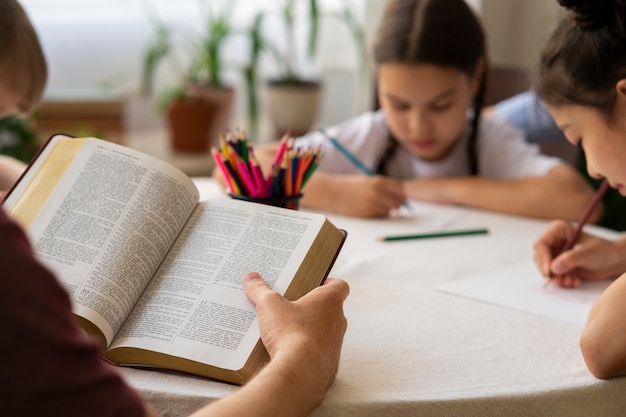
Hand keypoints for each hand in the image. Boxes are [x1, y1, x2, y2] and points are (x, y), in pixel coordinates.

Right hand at [243, 272, 348, 404]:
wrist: (300, 372)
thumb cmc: (292, 334)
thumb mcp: (269, 306)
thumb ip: (260, 290)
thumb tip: (251, 278)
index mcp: (330, 301)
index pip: (339, 285)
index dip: (328, 282)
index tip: (315, 283)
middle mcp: (338, 321)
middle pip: (330, 308)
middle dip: (311, 307)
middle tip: (292, 305)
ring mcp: (336, 344)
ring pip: (325, 331)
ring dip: (309, 330)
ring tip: (285, 329)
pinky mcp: (329, 363)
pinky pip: (318, 352)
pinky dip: (306, 350)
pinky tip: (287, 351)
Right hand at [326, 175, 405, 217]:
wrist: (333, 192)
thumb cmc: (351, 186)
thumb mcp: (369, 181)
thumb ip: (384, 186)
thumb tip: (401, 195)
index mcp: (379, 181)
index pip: (400, 188)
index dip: (401, 194)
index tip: (398, 196)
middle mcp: (378, 191)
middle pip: (398, 201)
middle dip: (396, 204)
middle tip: (389, 204)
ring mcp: (373, 203)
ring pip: (390, 210)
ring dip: (387, 209)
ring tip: (375, 205)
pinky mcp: (368, 212)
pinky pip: (381, 215)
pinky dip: (379, 214)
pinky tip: (369, 209)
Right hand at [533, 220, 625, 286]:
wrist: (614, 261)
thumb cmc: (604, 251)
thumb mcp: (587, 254)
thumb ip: (570, 260)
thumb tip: (553, 268)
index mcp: (557, 230)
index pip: (541, 244)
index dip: (543, 258)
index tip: (549, 271)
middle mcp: (554, 241)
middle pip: (540, 258)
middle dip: (549, 271)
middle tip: (559, 280)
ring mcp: (556, 254)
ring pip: (546, 268)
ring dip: (557, 278)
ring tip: (570, 281)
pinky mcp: (560, 265)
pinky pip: (554, 275)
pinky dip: (562, 280)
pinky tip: (574, 281)